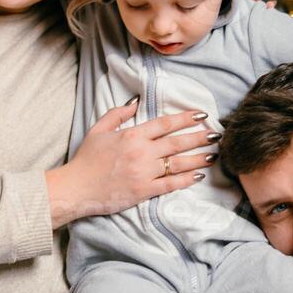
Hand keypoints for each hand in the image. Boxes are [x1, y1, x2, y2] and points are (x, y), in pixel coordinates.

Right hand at [47, 98, 217, 224]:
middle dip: (199, 137)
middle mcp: (142, 152)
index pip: (165, 123)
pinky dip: (186, 179)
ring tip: (213, 154)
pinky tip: (199, 175)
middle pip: (177, 142)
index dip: (186, 118)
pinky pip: (171, 184)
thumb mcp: (98, 130)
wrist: (75, 188)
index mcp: (132, 135)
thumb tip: (136, 101)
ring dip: (198, 158)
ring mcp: (144, 172)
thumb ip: (118, 114)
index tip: (201, 114)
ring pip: (178, 163)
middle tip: (216, 134)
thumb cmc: (86, 159)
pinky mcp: (144, 191)